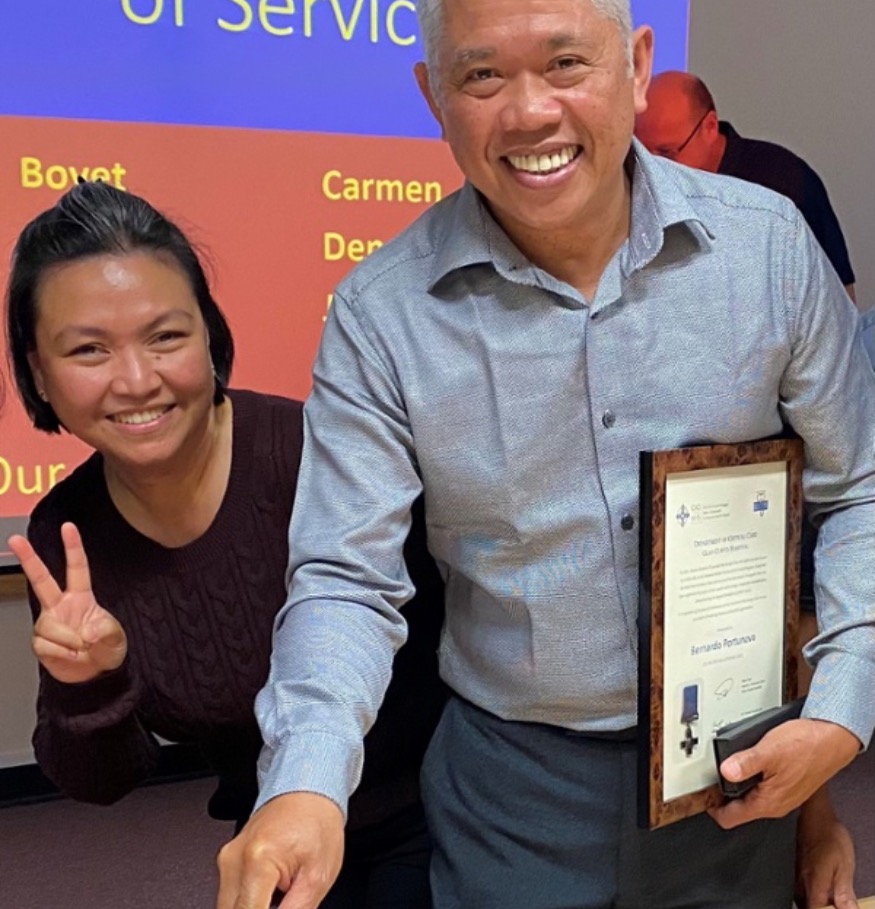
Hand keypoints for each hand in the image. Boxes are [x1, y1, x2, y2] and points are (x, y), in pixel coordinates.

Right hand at [8, 522, 126, 683]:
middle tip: (14, 539)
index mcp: (82, 597)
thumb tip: (88, 631)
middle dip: (28, 558)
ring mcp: (47, 622)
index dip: (73, 547)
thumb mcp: (115, 639)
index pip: (77, 568)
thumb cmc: (106, 649)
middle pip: (41, 579)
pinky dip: (62, 654)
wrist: (93, 676)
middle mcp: (60, 606)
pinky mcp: (39, 642)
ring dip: (69, 642)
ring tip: (81, 649)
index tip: (68, 526)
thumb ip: (106, 632)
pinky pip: (46, 645)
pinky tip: (70, 656)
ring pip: (49, 626)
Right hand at [216, 792, 344, 908]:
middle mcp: (234, 859)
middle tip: (286, 900)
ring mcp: (226, 859)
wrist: (308, 791)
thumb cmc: (317, 823)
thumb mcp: (318, 877)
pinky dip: (250, 903)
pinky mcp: (227, 860)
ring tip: (283, 894)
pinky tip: (272, 894)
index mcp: (257, 861)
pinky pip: (231, 896)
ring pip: (229, 908)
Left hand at [709, 718, 858, 829]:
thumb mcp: (769, 751)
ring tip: (726, 764)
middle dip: (722, 793)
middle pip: (738, 808)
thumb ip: (745, 763)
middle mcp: (775, 804)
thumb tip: (724, 772)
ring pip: (750, 796)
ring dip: (736, 783)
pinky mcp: (787, 784)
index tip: (700, 794)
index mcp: (768, 803)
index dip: (711, 808)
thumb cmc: (806, 745)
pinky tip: (748, 760)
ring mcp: (782, 795)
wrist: (832, 738)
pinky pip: (762, 786)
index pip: (730, 819)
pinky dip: (751, 777)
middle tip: (708, 774)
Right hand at [796, 787, 857, 908]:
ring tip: (827, 896)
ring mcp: (794, 873)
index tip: (835, 908)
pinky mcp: (792, 866)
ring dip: (813, 901)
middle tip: (833, 903)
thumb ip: (844, 891)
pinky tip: (818, 887)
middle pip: (806, 907)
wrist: (814, 813)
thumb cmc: (830, 835)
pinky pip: (798, 888)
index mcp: (813, 884)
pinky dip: (808, 893)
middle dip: (819, 907)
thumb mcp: (845, 864)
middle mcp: (800, 881)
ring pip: (800, 898)